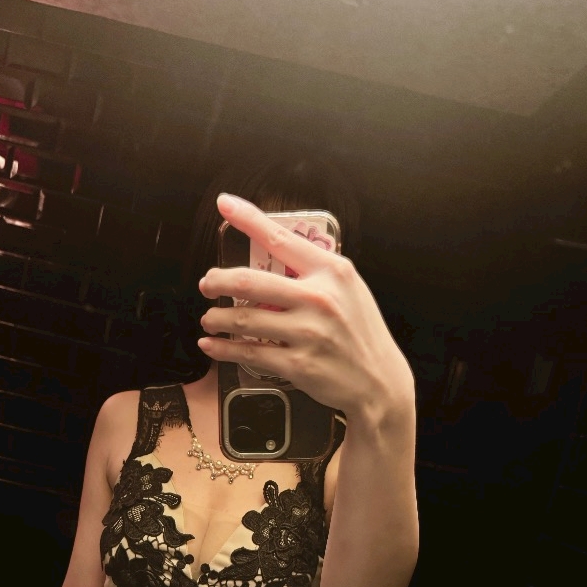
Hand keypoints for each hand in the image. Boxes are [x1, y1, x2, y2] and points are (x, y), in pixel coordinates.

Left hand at [198, 195, 414, 419]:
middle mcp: (318, 299)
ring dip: (216, 318)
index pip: (280, 238)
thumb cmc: (361, 334)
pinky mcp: (297, 365)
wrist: (380, 382)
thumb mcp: (350, 290)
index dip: (247, 218)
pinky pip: (249, 352)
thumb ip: (316, 273)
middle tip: (207, 283)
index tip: (225, 204)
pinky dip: (223, 349)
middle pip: (249, 281)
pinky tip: (212, 345)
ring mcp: (307, 333)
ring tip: (210, 318)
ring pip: (243, 319)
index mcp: (331, 272)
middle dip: (217, 280)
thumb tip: (276, 258)